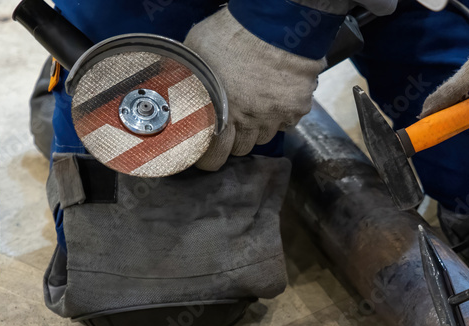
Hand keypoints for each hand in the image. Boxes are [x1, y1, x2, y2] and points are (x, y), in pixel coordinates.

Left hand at [184, 7, 325, 170]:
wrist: (275, 24)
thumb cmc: (231, 34)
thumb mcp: (196, 54)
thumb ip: (187, 79)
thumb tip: (171, 90)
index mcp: (223, 113)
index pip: (215, 155)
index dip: (208, 157)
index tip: (205, 152)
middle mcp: (252, 122)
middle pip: (242, 148)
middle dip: (233, 138)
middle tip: (228, 121)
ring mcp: (277, 116)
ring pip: (265, 135)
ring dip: (257, 126)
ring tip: (251, 105)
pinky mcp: (298, 107)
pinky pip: (287, 120)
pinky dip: (280, 114)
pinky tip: (272, 96)